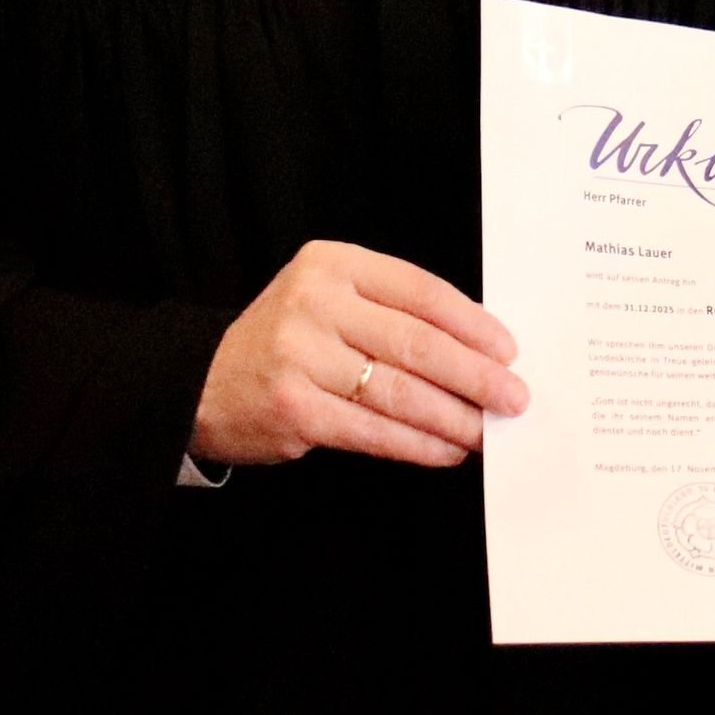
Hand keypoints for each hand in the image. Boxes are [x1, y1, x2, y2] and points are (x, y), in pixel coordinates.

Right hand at [191, 240, 524, 470]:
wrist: (201, 383)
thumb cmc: (286, 341)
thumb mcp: (329, 300)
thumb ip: (391, 313)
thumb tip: (479, 352)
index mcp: (332, 264)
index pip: (420, 291)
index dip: (472, 324)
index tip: (508, 351)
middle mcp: (314, 303)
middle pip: (417, 343)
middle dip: (476, 376)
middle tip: (513, 397)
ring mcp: (301, 357)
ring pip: (401, 392)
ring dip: (454, 417)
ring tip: (487, 431)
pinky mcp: (296, 409)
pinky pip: (375, 431)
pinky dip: (418, 444)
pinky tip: (446, 450)